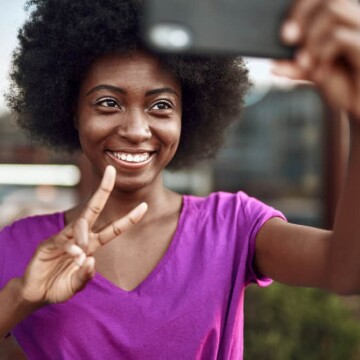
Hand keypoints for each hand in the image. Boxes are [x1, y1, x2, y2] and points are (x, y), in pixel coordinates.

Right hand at [20, 166, 146, 304]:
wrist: (36, 293)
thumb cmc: (60, 286)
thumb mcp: (76, 285)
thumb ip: (84, 276)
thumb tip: (89, 260)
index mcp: (92, 245)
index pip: (113, 229)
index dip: (129, 219)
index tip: (145, 206)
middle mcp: (81, 238)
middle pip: (94, 208)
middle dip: (103, 189)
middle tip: (111, 170)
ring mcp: (65, 238)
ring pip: (80, 224)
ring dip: (83, 236)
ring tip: (80, 254)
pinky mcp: (49, 243)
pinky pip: (63, 239)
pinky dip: (71, 247)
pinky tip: (73, 257)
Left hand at [273, 0, 359, 118]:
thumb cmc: (343, 87)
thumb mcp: (314, 74)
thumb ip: (296, 67)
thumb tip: (275, 66)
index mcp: (344, 22)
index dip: (301, 8)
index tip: (284, 34)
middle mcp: (356, 20)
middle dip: (302, 15)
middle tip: (287, 39)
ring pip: (334, 11)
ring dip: (311, 37)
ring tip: (306, 63)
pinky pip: (339, 37)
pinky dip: (322, 54)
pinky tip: (320, 73)